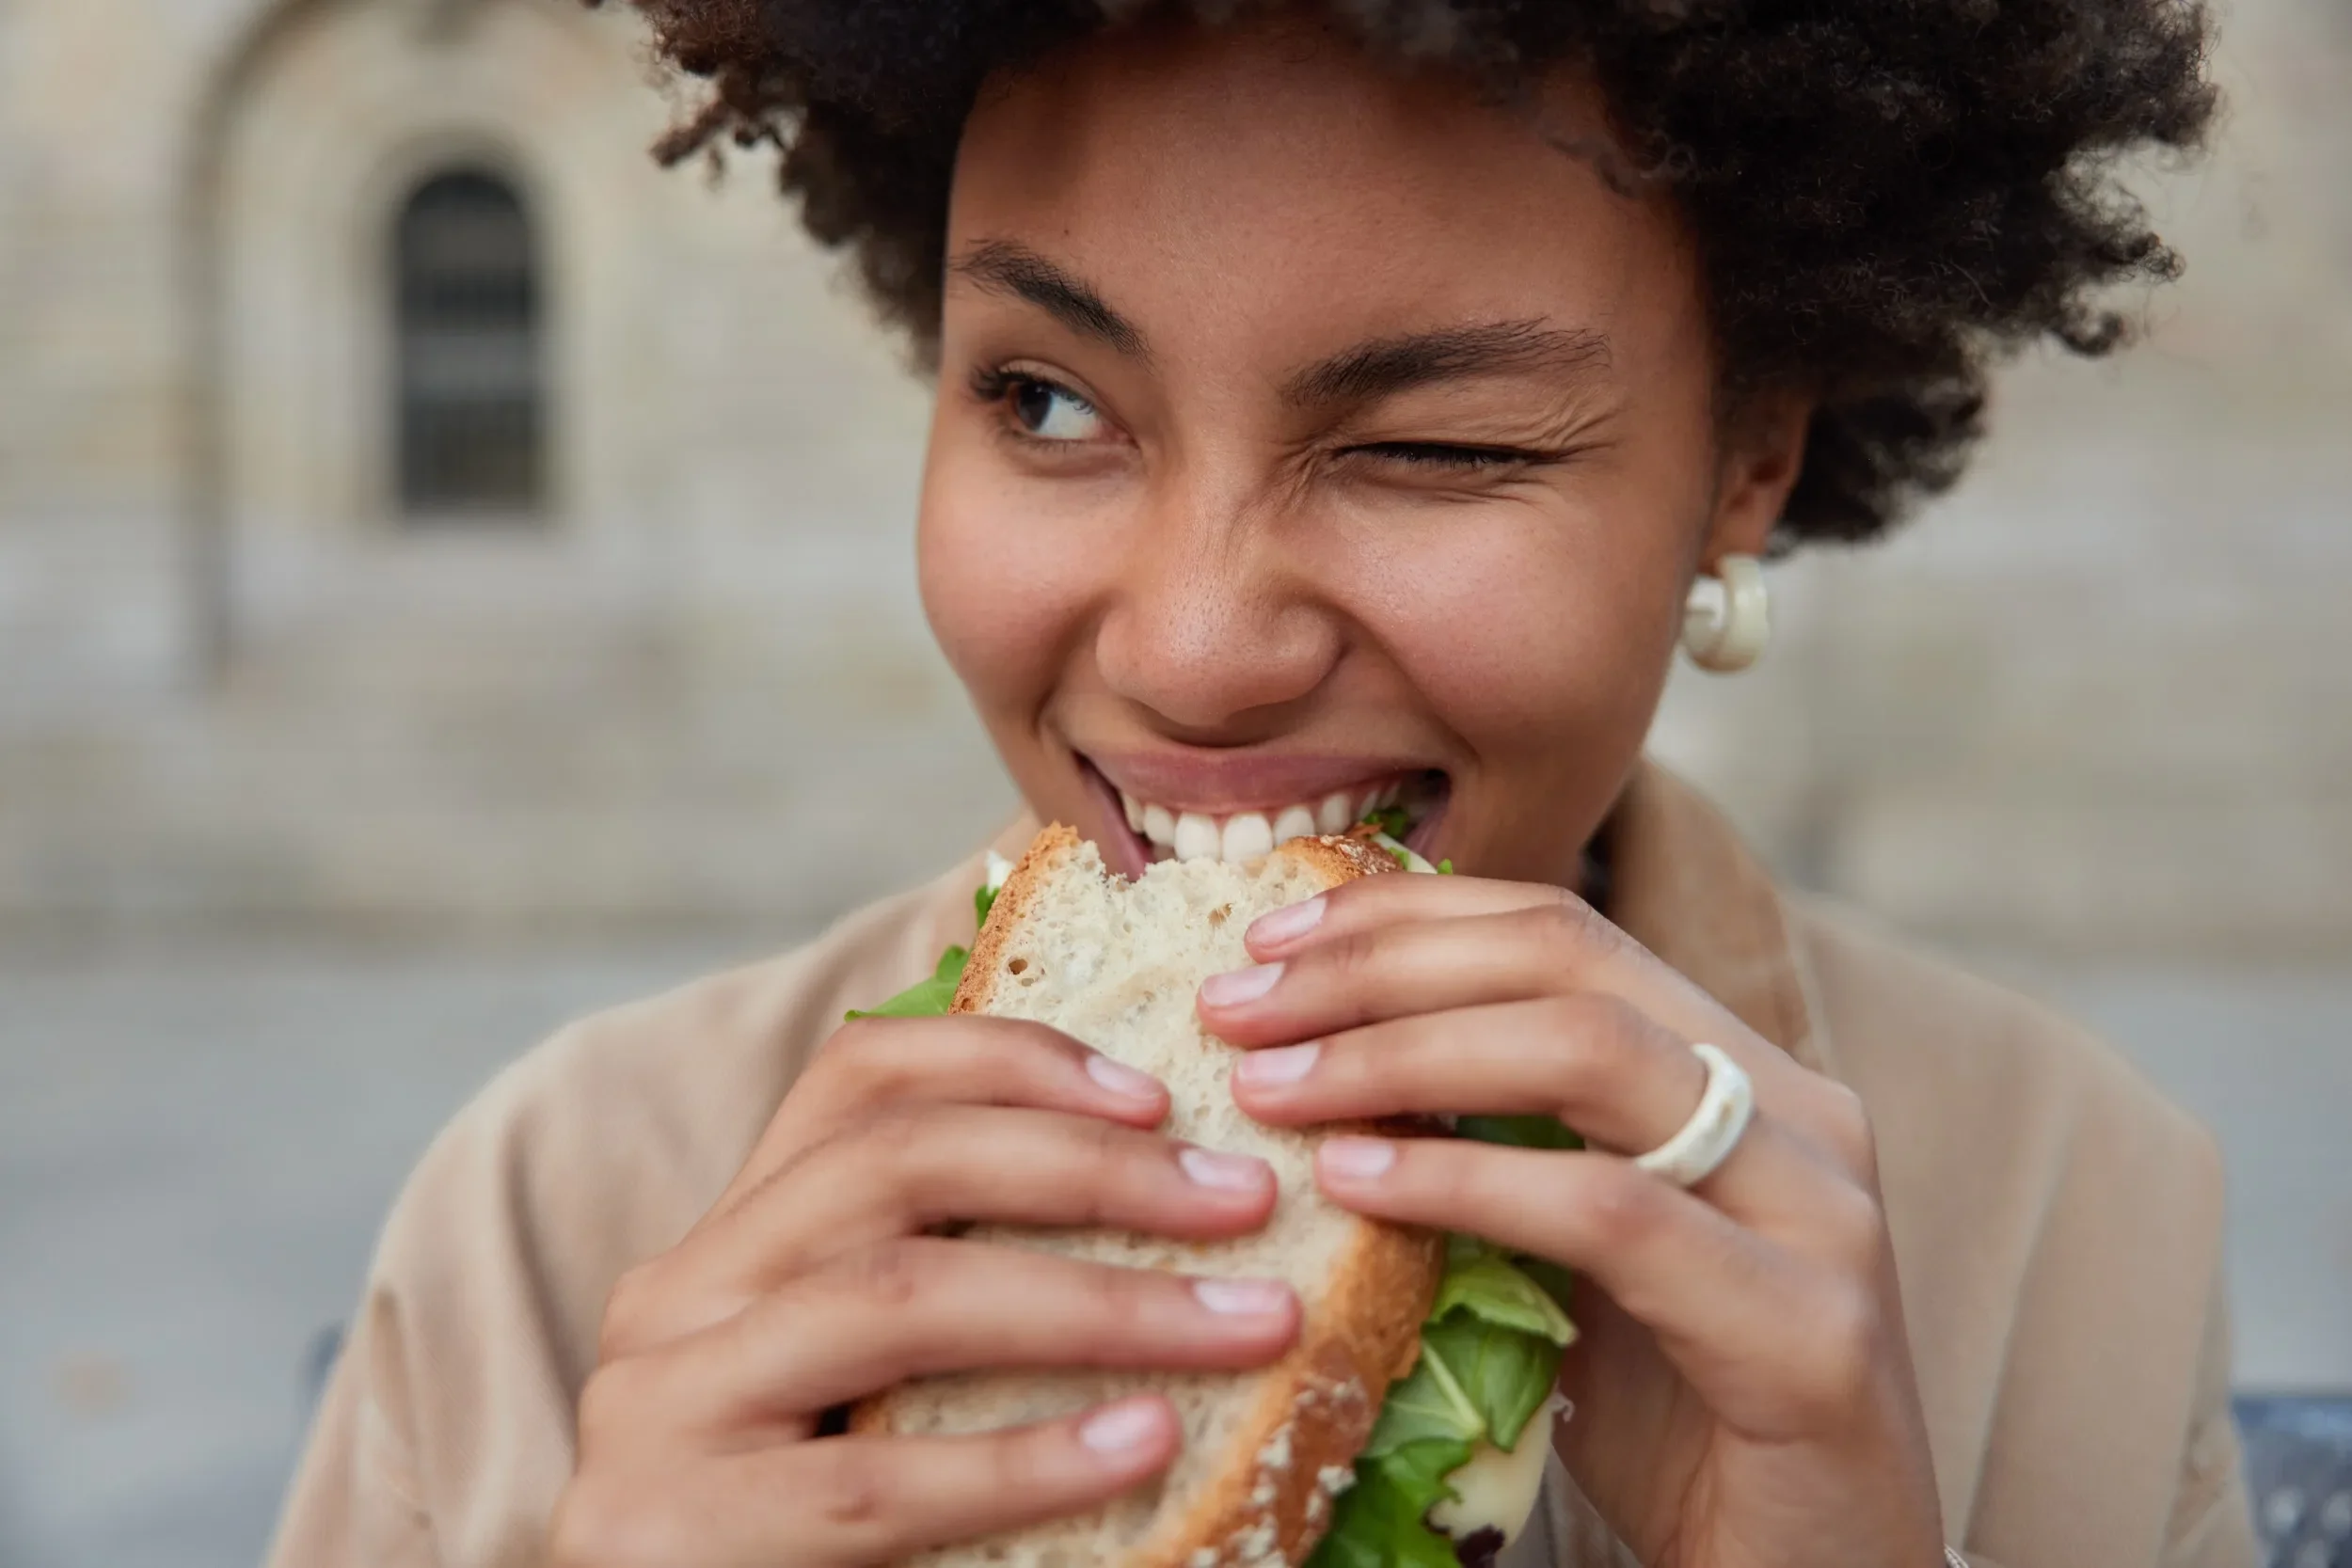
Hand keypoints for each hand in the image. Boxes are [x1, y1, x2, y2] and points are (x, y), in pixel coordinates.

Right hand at [547, 1012, 1301, 1566]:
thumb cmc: (797, 1529)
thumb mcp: (852, 1383)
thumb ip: (942, 1294)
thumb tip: (1162, 1209)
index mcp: (729, 1242)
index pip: (858, 1081)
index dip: (1009, 1060)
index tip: (1157, 1095)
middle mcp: (679, 1297)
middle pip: (893, 1165)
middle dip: (1091, 1167)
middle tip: (1243, 1195)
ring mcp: (664, 1409)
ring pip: (899, 1297)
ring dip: (1099, 1303)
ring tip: (1244, 1321)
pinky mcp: (676, 1527)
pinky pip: (878, 1482)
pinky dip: (1026, 1458)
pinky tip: (1144, 1442)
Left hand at [1200, 874, 1942, 1567]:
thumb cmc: (1679, 1420)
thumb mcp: (1577, 1254)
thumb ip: (1505, 1147)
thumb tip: (1320, 1061)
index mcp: (1741, 1073)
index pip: (1560, 928)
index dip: (1405, 916)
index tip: (1268, 938)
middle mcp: (1797, 1112)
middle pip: (1567, 959)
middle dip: (1380, 966)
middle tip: (1239, 1005)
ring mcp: (1817, 1213)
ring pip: (1591, 1054)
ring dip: (1401, 1054)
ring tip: (1272, 1086)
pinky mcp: (1807, 1331)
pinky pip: (1608, 1214)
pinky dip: (1466, 1184)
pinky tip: (1354, 1182)